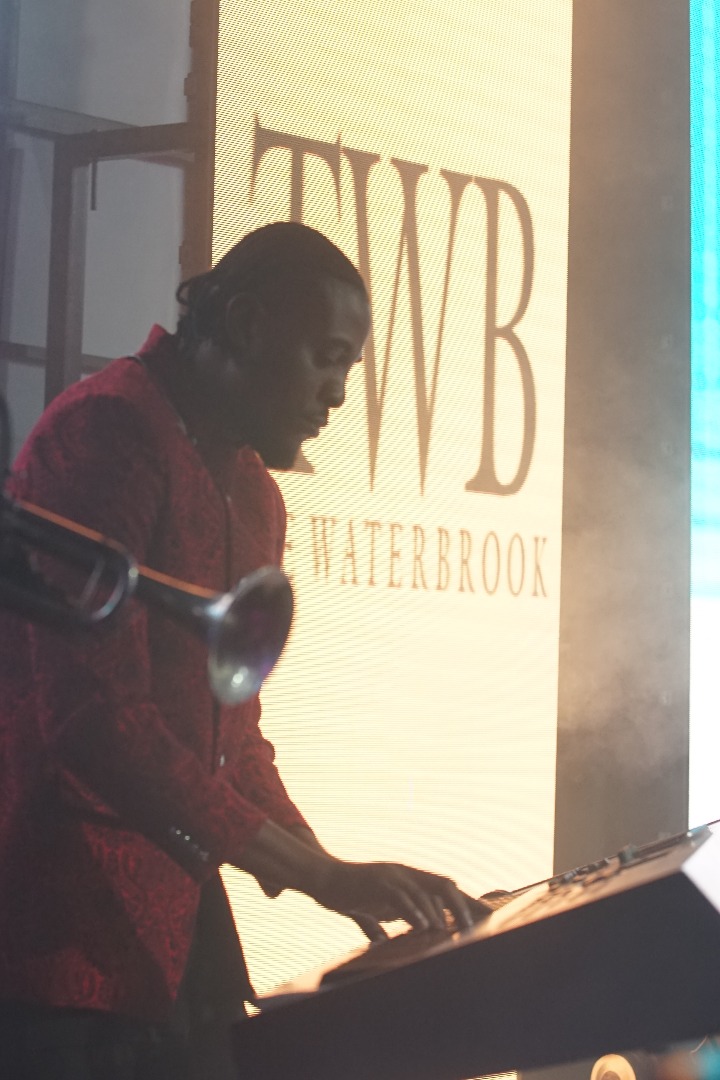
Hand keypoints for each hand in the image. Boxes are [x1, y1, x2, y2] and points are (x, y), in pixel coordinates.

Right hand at [314, 860, 474, 932]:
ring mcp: (391, 876)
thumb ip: (377, 922)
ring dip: (445, 911)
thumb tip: (382, 940)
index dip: (466, 901)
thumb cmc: (346, 893)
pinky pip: (401, 897)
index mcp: (406, 878)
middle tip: (479, 925)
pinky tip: (425, 926)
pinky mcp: (377, 883)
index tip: (487, 916)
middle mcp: (404, 873)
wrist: (321, 878)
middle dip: (464, 905)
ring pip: (426, 891)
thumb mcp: (369, 909)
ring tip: (460, 929)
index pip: (443, 887)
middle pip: (444, 885)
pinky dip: (415, 911)